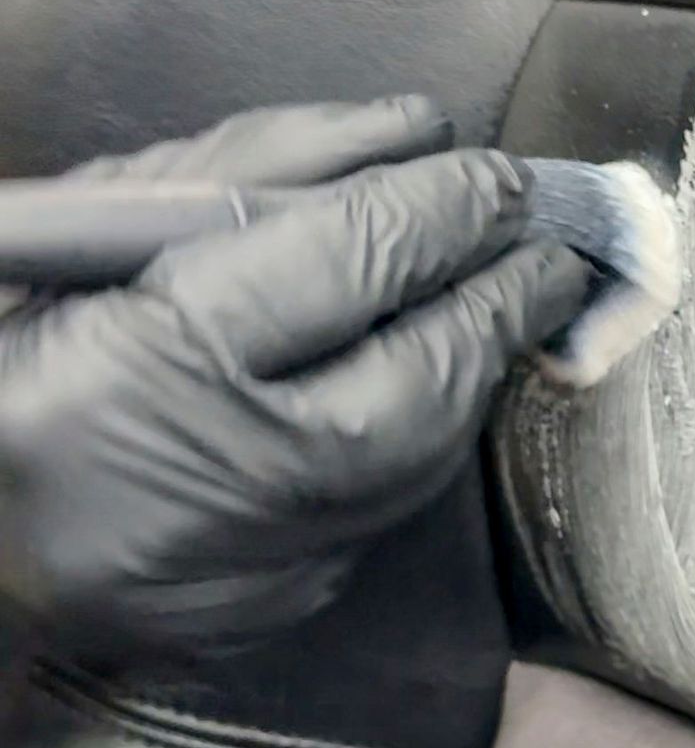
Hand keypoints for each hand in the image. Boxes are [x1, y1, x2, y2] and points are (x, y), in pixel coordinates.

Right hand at [0, 99, 589, 658]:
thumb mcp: (94, 224)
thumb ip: (254, 168)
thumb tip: (414, 133)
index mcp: (150, 359)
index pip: (355, 261)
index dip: (449, 208)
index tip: (499, 174)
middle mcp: (213, 478)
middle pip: (421, 378)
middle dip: (499, 298)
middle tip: (548, 242)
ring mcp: (242, 568)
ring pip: (421, 465)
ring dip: (474, 374)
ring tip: (505, 304)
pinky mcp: (262, 615)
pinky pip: (376, 520)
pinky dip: (412, 449)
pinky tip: (427, 392)